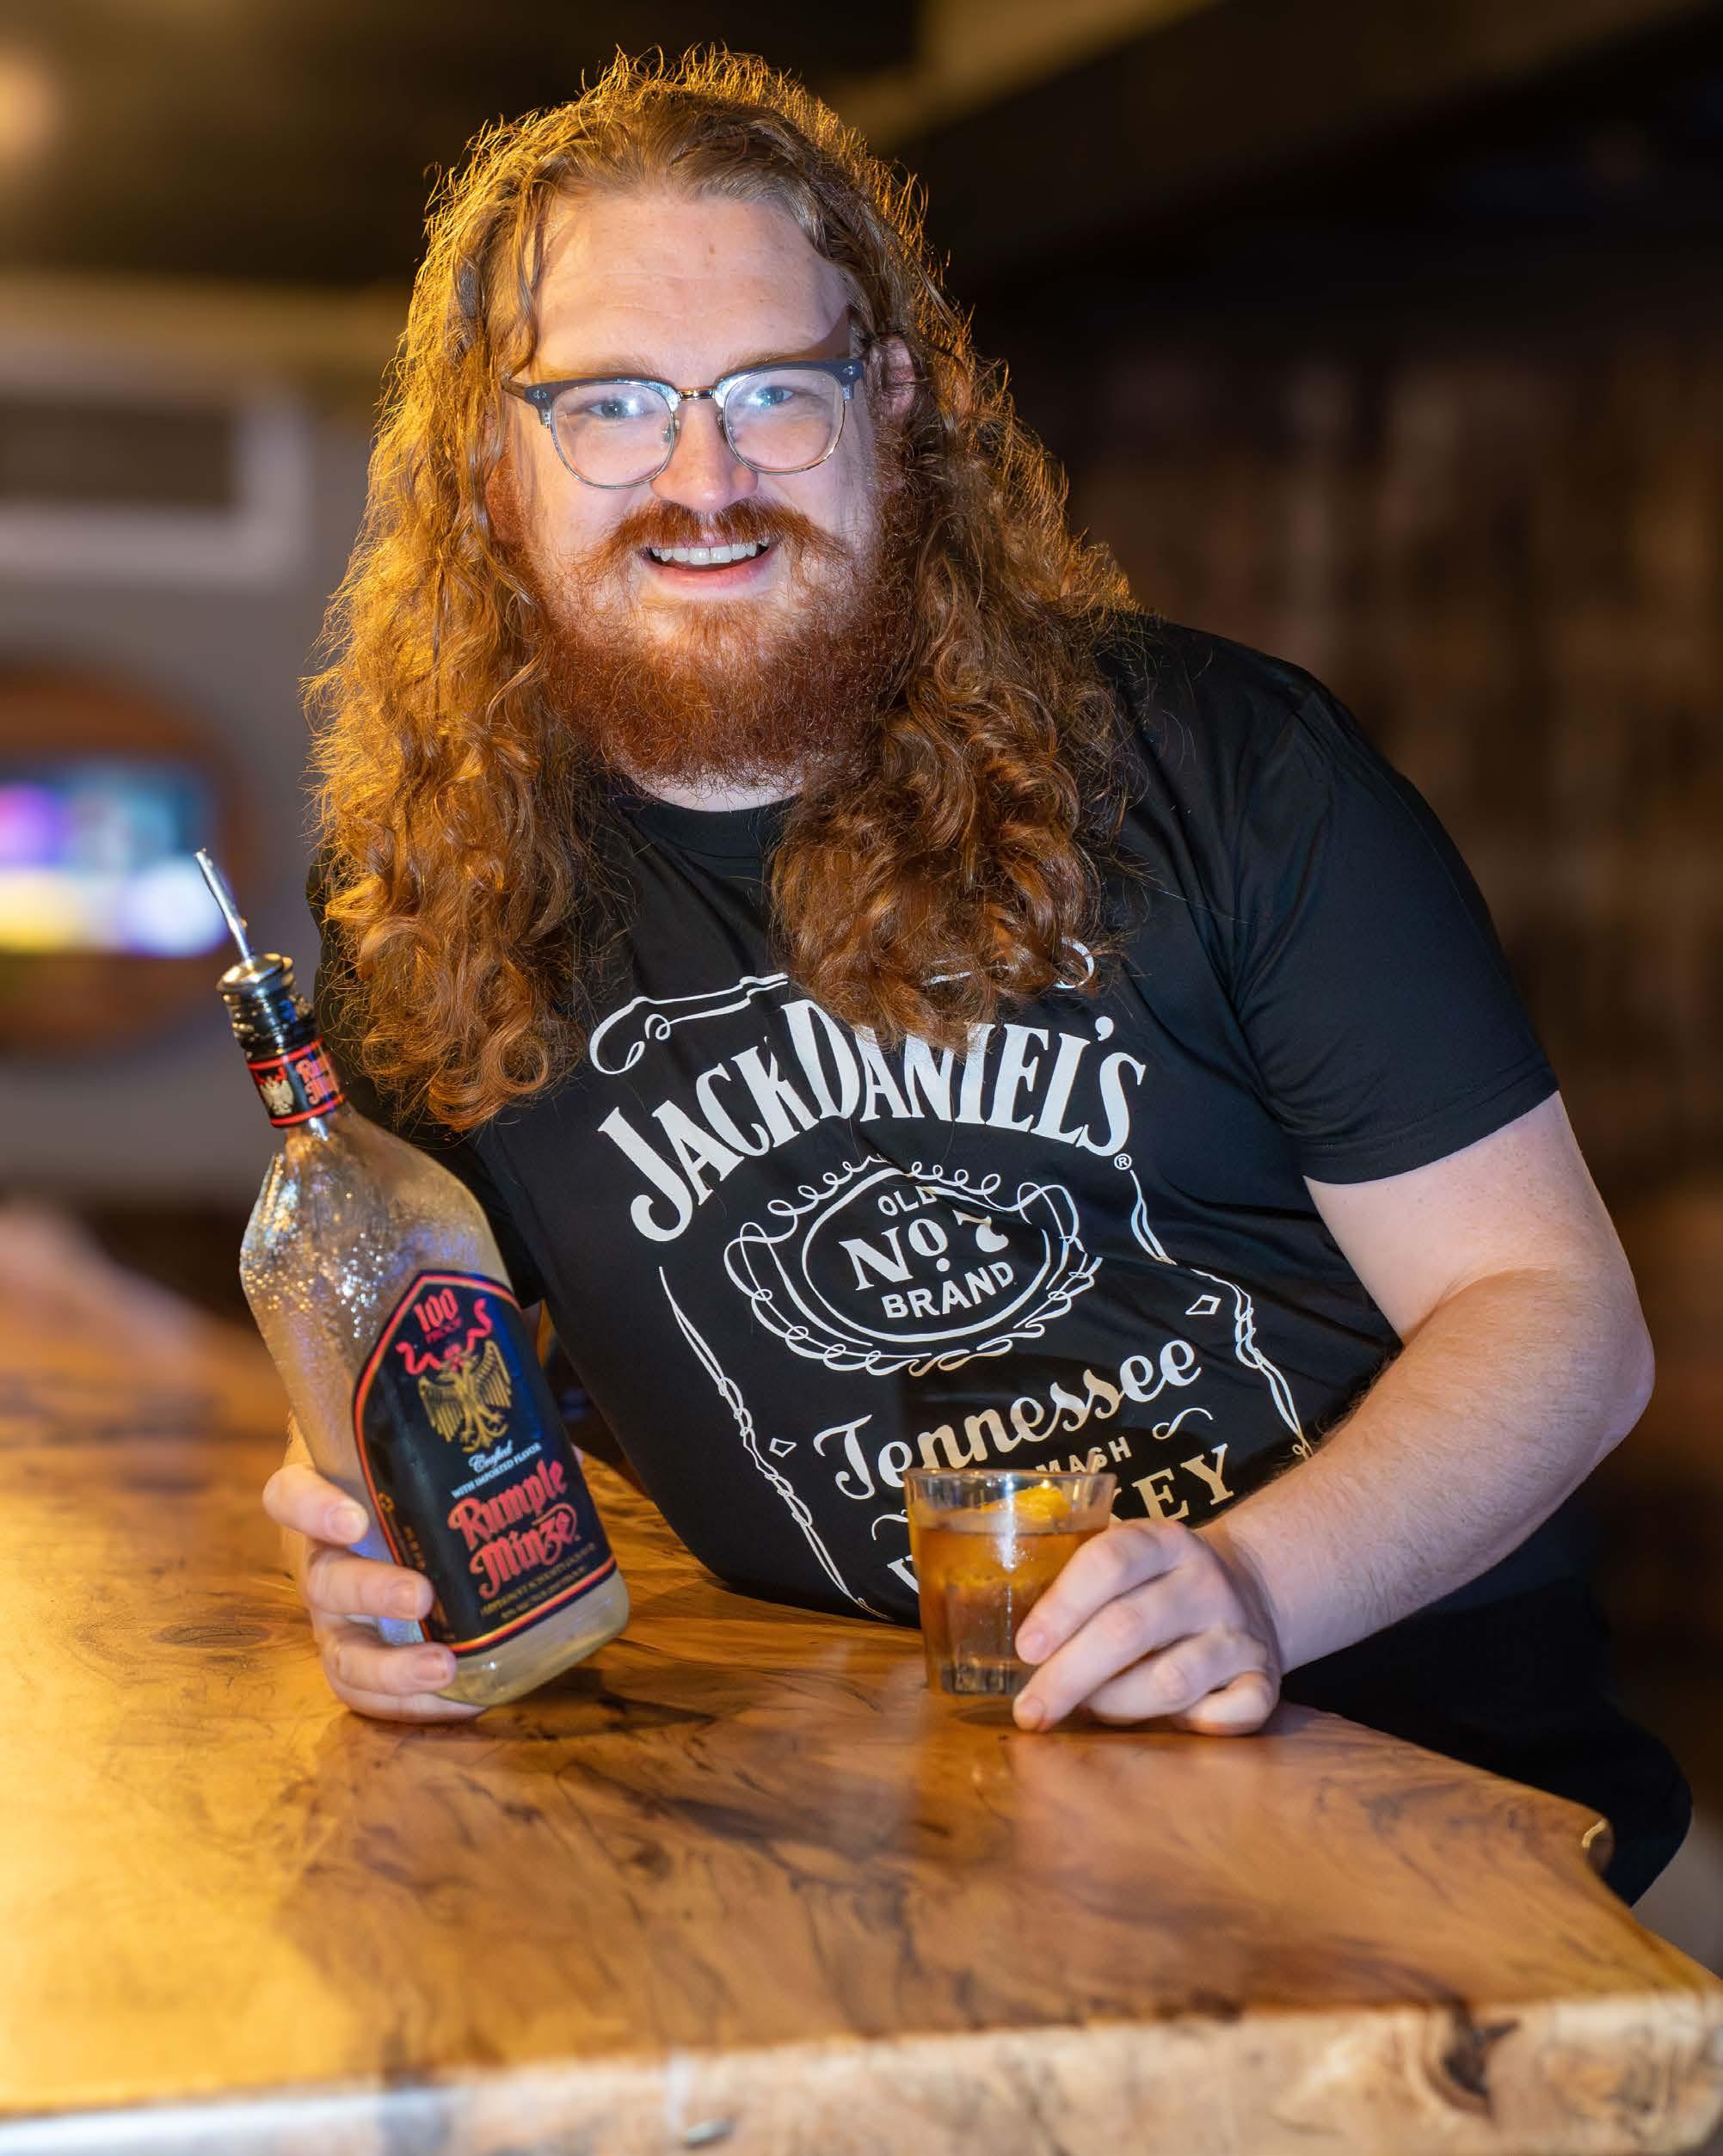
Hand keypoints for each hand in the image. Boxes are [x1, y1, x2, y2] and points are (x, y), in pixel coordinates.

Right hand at [262, 1415, 480, 1722]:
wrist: (379, 1514)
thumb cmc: (402, 1477)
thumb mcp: (423, 1454)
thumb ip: (480, 1450)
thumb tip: (564, 1455)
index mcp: (326, 1495)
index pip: (291, 1495)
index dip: (314, 1509)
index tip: (354, 1519)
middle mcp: (320, 1559)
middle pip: (320, 1581)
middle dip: (370, 1591)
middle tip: (421, 1596)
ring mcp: (336, 1616)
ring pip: (340, 1651)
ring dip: (389, 1667)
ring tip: (442, 1667)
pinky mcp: (359, 1655)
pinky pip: (366, 1691)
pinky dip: (408, 1703)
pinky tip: (459, 1700)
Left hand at [1011, 1518, 1282, 1734]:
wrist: (1251, 1590)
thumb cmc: (1155, 1586)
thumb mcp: (1126, 1563)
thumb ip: (1078, 1588)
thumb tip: (1005, 1647)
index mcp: (1163, 1541)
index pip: (1108, 1561)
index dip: (1062, 1607)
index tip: (1024, 1650)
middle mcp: (1206, 1580)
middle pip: (1129, 1628)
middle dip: (1069, 1676)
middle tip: (1030, 1711)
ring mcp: (1240, 1631)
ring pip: (1171, 1680)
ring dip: (1117, 1705)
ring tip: (1088, 1711)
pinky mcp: (1268, 1680)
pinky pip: (1227, 1717)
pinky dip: (1191, 1727)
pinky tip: (1166, 1725)